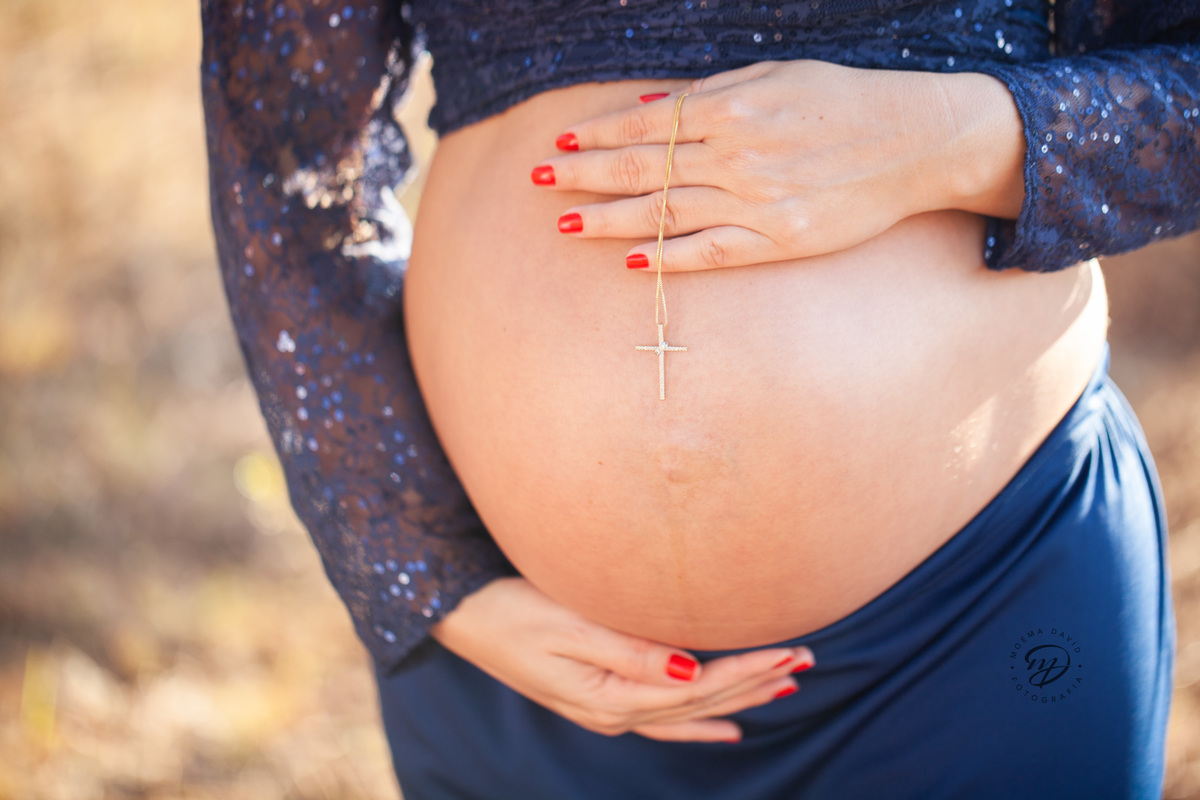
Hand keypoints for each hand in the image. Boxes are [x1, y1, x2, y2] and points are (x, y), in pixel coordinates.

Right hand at [430, 577, 815, 742]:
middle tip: (806, 661)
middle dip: (756, 682)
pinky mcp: (598, 697)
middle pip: (703, 701)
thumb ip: (630, 651)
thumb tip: (691, 670)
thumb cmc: (509, 611)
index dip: (750, 669)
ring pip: (689, 710)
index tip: (794, 649)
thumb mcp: (567, 627)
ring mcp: (606, 709)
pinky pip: (665, 717)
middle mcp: (615, 711)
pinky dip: (700, 721)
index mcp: (612, 695)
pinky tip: (725, 725)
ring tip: (783, 687)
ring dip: (738, 698)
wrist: (459, 615)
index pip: (700, 685)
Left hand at [535, 60, 1024, 270]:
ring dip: (609, 219)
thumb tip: (648, 108)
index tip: (557, 142)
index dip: (596, 134)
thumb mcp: (778, 76)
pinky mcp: (780, 240)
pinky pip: (712, 252)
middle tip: (536, 181)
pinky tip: (631, 261)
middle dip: (583, 175)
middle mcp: (738, 154)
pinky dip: (669, 257)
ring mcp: (757, 201)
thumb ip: (711, 94)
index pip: (645, 125)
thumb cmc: (846, 101)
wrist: (919, 141)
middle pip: (643, 169)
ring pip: (666, 212)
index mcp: (734, 107)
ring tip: (564, 226)